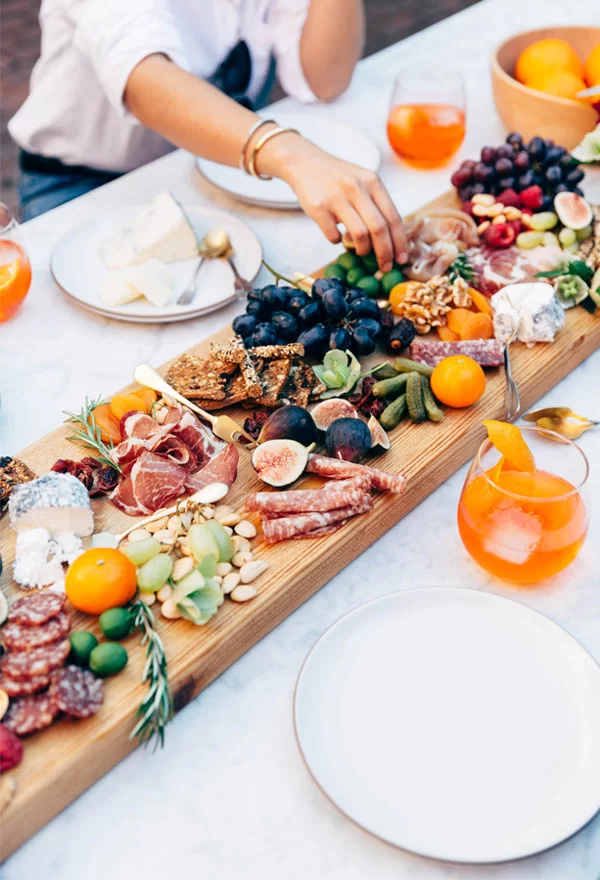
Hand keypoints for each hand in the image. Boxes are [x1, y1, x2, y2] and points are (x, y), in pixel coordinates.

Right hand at [259, 136, 406, 270]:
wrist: (304, 163)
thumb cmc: (337, 177)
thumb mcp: (362, 181)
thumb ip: (375, 204)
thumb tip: (390, 239)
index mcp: (373, 182)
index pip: (393, 217)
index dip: (399, 242)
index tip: (401, 259)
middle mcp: (357, 188)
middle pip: (379, 228)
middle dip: (385, 253)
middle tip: (385, 267)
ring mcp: (337, 198)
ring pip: (359, 234)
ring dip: (363, 249)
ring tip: (361, 251)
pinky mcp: (319, 208)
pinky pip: (334, 235)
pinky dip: (337, 241)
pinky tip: (337, 236)